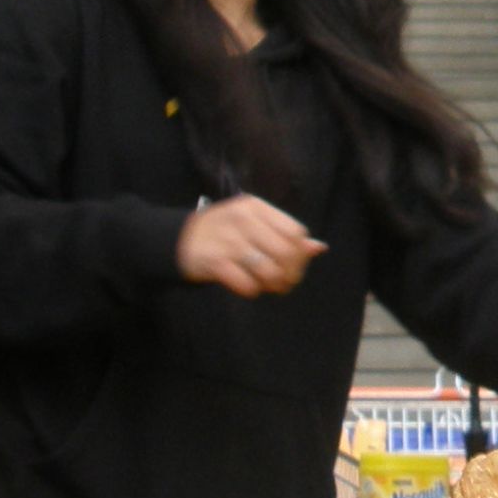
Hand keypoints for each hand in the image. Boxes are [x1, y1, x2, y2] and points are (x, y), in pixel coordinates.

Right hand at [177, 195, 324, 299]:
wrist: (179, 240)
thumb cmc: (224, 232)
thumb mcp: (253, 225)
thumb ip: (284, 235)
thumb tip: (319, 248)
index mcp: (255, 207)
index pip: (295, 232)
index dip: (300, 254)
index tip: (294, 264)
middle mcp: (243, 219)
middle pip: (286, 253)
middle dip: (290, 274)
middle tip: (284, 282)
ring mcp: (228, 240)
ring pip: (269, 270)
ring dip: (273, 285)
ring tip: (269, 286)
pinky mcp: (214, 262)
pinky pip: (247, 284)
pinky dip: (251, 290)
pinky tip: (248, 286)